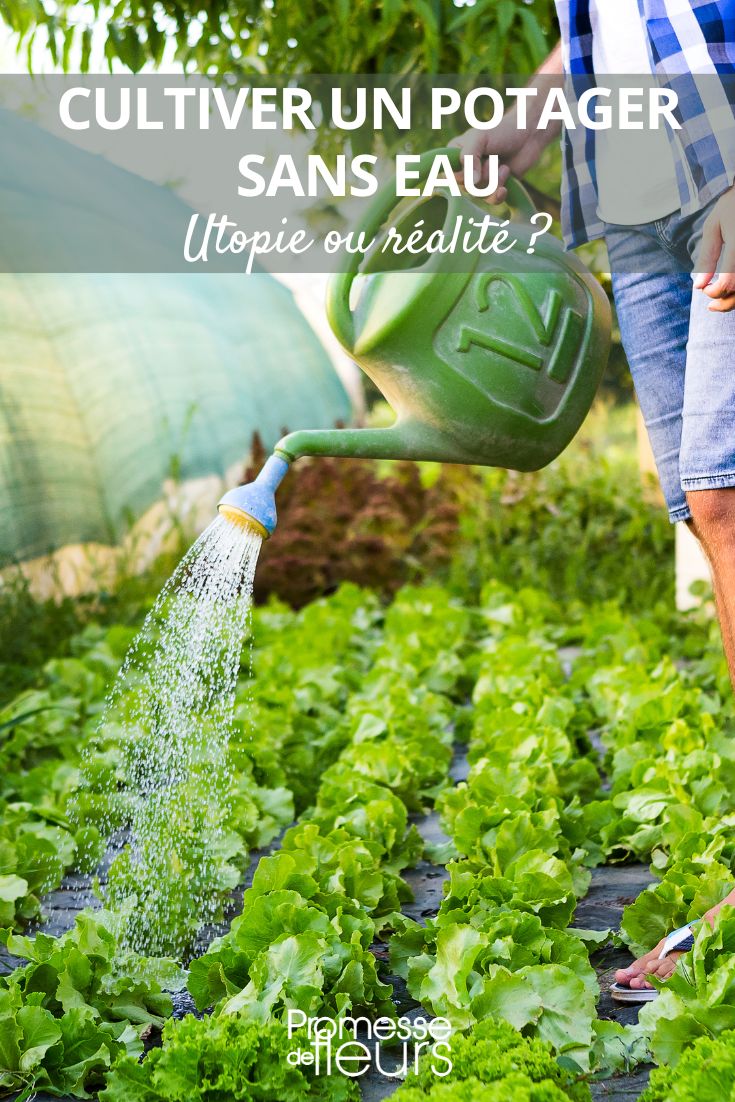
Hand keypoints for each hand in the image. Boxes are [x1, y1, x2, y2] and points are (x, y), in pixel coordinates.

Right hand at [450, 121, 544, 204]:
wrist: (527, 136)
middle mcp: (465, 170)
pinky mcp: (494, 189)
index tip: (472, 165)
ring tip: (503, 166)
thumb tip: (471, 183)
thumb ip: (470, 158)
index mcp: (455, 155)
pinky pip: (491, 200)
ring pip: (480, 194)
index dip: (459, 175)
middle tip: (493, 159)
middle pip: (465, 187)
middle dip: (482, 175)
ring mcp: (479, 181)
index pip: (446, 175)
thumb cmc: (501, 131)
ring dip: (494, 180)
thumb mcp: (479, 138)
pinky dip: (499, 193)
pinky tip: (505, 186)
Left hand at [694, 187, 734, 311]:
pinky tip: (730, 288)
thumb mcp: (714, 227)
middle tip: (710, 306)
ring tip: (719, 300)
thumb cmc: (731, 205)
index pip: (729, 282)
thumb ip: (707, 257)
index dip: (715, 293)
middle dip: (726, 303)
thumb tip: (698, 286)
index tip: (705, 291)